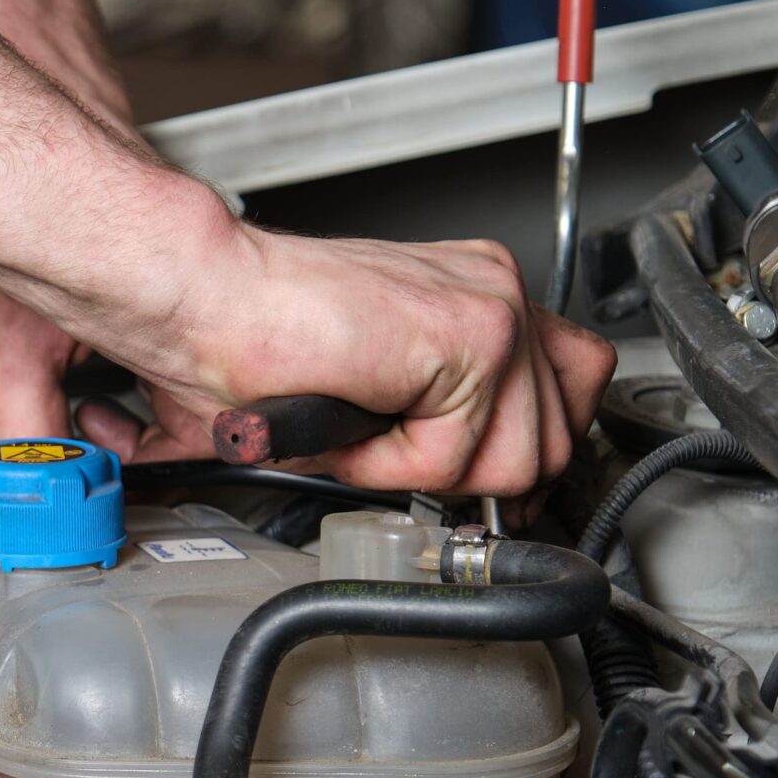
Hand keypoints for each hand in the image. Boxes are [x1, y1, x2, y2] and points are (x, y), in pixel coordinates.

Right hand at [74, 224, 616, 496]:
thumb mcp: (380, 393)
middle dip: (472, 475)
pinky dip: (395, 464)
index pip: (573, 391)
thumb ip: (445, 417)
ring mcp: (493, 308)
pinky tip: (351, 420)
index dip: (517, 453)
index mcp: (478, 296)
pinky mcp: (472, 334)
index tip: (469, 479)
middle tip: (389, 452)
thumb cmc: (253, 340)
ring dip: (425, 471)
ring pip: (519, 462)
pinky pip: (458, 457)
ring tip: (361, 432)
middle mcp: (497, 292)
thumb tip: (493, 485)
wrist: (205, 295)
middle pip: (558, 441)